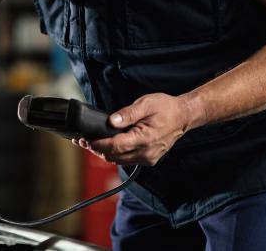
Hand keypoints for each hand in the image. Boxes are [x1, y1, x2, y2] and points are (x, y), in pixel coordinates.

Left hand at [74, 93, 193, 165]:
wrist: (183, 116)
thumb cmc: (166, 108)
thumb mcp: (145, 104)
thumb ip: (127, 114)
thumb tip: (111, 121)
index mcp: (144, 139)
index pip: (115, 146)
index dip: (97, 144)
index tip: (85, 140)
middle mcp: (146, 153)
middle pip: (114, 156)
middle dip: (96, 149)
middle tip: (82, 141)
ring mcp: (148, 158)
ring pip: (119, 161)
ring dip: (104, 153)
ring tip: (91, 143)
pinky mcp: (148, 159)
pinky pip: (126, 160)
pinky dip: (115, 155)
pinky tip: (106, 146)